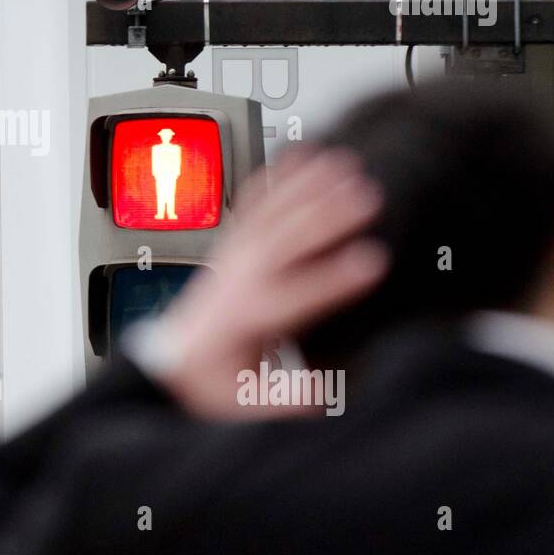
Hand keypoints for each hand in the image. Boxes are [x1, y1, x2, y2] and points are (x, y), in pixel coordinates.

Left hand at [157, 149, 387, 418]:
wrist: (179, 359)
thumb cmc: (216, 382)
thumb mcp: (247, 403)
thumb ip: (284, 399)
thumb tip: (319, 392)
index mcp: (248, 318)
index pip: (295, 295)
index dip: (334, 278)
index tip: (374, 262)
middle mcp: (239, 278)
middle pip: (286, 240)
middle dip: (328, 216)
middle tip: (370, 195)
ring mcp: (235, 254)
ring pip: (273, 211)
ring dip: (310, 185)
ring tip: (346, 164)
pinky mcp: (236, 241)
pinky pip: (256, 200)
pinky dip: (280, 173)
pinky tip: (304, 151)